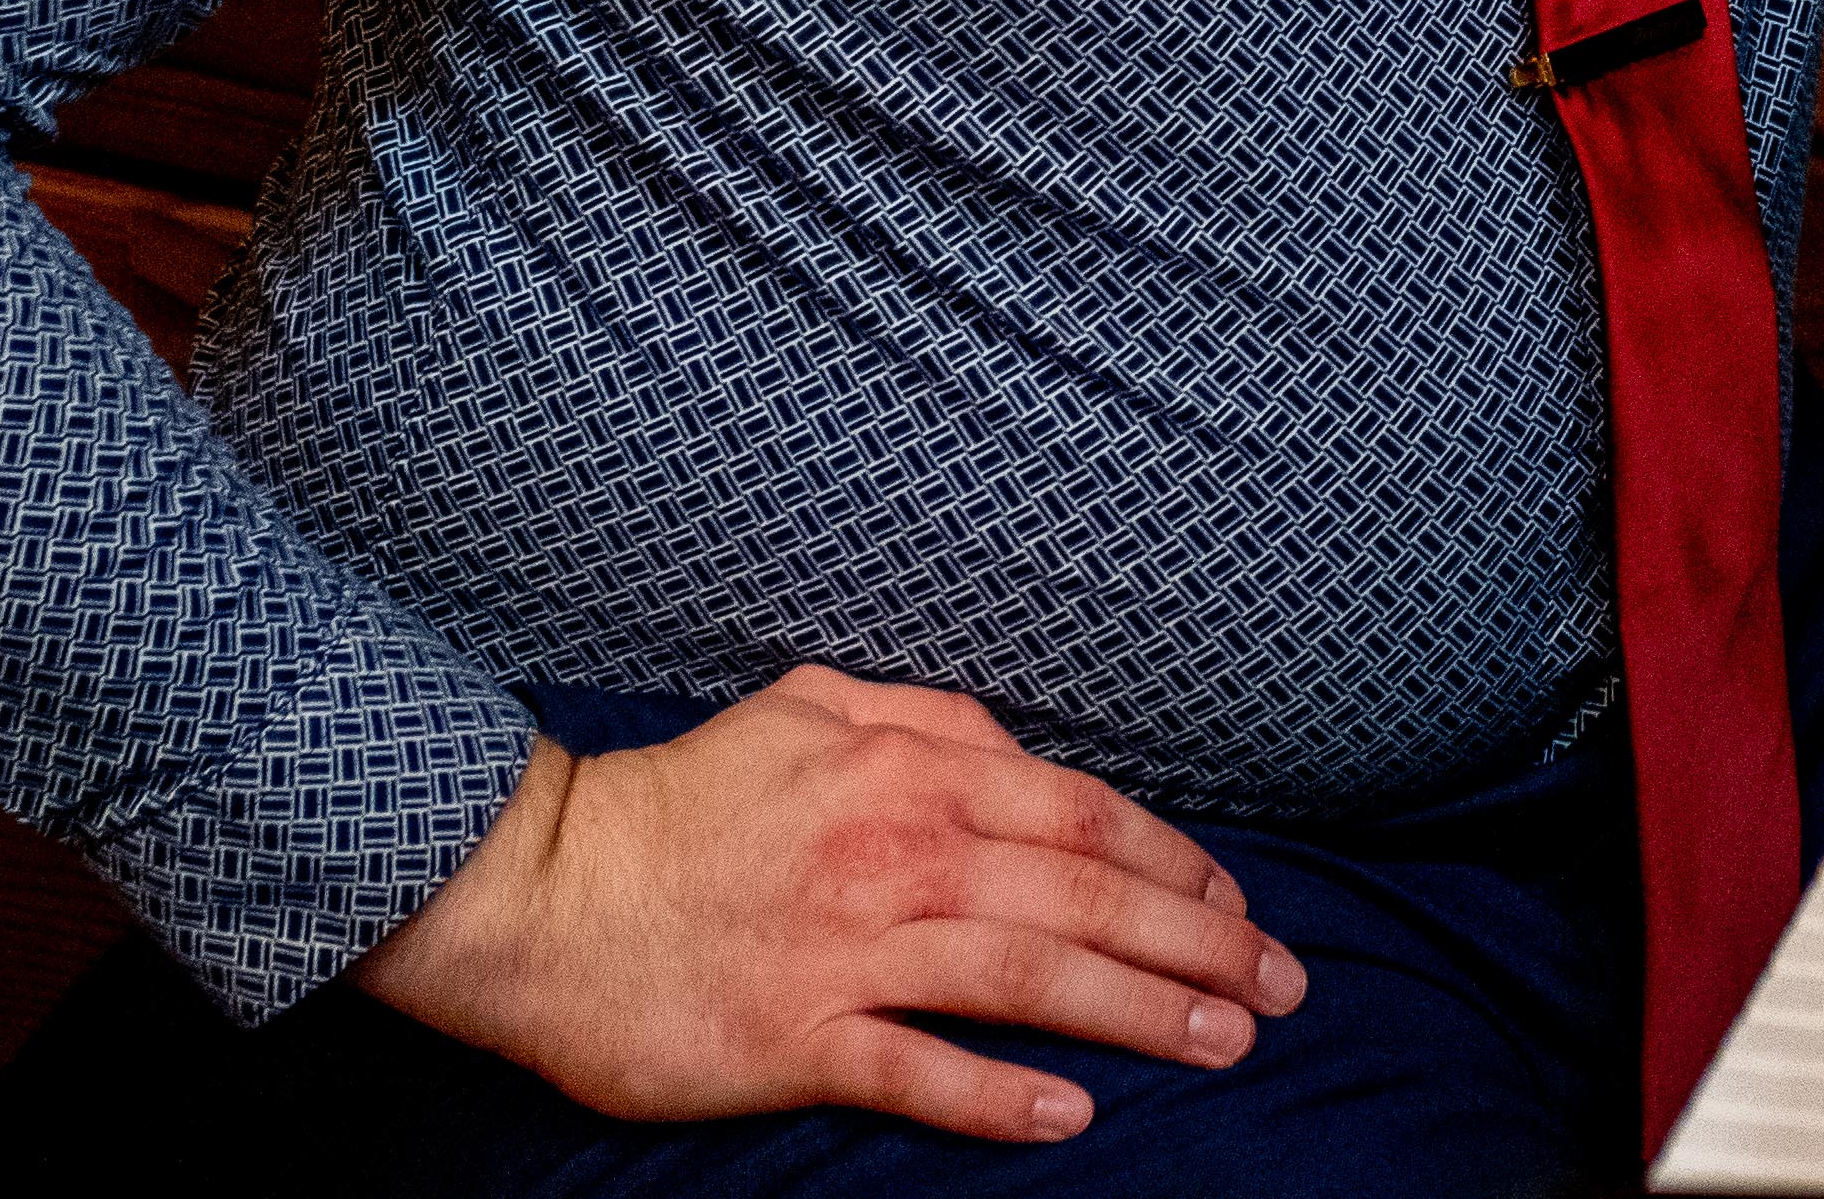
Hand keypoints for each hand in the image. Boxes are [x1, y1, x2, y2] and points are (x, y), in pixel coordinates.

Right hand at [356, 665, 1308, 1142]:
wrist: (540, 886)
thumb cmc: (682, 801)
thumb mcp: (812, 709)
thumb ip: (924, 718)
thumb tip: (1015, 748)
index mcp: (911, 769)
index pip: (1085, 812)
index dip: (1180, 861)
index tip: (1243, 907)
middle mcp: (900, 851)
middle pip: (1085, 894)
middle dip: (1202, 944)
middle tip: (1284, 990)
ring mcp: (850, 948)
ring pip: (1030, 976)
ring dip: (1142, 1013)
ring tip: (1225, 1045)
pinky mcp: (796, 1036)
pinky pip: (920, 1069)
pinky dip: (1001, 1093)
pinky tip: (1073, 1113)